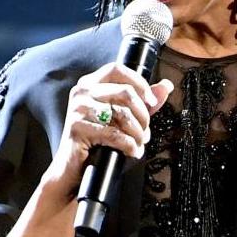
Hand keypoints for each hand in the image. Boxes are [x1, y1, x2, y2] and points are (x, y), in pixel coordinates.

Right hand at [49, 62, 172, 190]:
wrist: (71, 167)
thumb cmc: (96, 141)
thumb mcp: (120, 118)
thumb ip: (142, 101)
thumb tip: (165, 86)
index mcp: (90, 84)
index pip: (117, 69)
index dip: (139, 83)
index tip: (152, 100)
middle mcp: (82, 92)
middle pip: (125, 92)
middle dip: (143, 115)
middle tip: (145, 131)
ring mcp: (78, 109)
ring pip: (122, 114)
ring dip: (138, 133)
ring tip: (139, 143)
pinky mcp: (77, 128)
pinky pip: (114, 134)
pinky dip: (129, 145)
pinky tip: (132, 151)